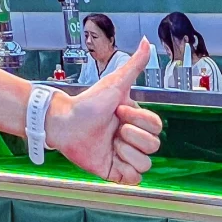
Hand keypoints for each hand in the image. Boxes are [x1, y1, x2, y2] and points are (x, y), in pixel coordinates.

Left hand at [45, 40, 161, 184]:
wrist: (65, 122)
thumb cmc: (87, 103)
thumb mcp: (115, 83)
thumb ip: (134, 65)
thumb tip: (145, 41)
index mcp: (135, 121)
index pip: (156, 127)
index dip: (139, 120)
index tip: (119, 111)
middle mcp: (132, 139)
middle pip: (154, 146)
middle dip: (133, 136)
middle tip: (114, 129)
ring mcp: (124, 156)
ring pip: (146, 164)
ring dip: (128, 153)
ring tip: (110, 144)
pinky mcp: (114, 171)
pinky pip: (134, 180)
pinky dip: (127, 171)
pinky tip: (115, 158)